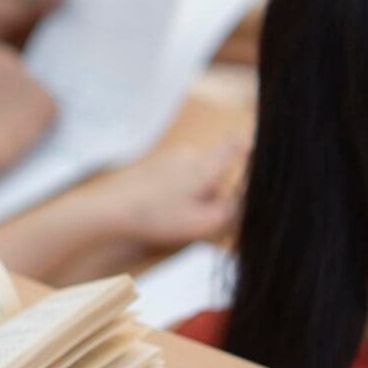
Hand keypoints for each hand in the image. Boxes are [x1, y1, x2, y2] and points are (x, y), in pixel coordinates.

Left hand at [94, 141, 244, 248]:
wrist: (108, 210)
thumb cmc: (157, 216)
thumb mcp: (203, 222)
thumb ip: (234, 212)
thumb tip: (251, 202)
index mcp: (206, 165)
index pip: (236, 145)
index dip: (250, 146)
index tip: (258, 148)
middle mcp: (189, 154)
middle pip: (215, 170)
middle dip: (215, 193)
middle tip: (203, 218)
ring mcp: (168, 159)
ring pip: (194, 176)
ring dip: (193, 196)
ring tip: (177, 217)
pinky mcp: (152, 167)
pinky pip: (175, 179)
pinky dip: (175, 194)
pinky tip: (161, 211)